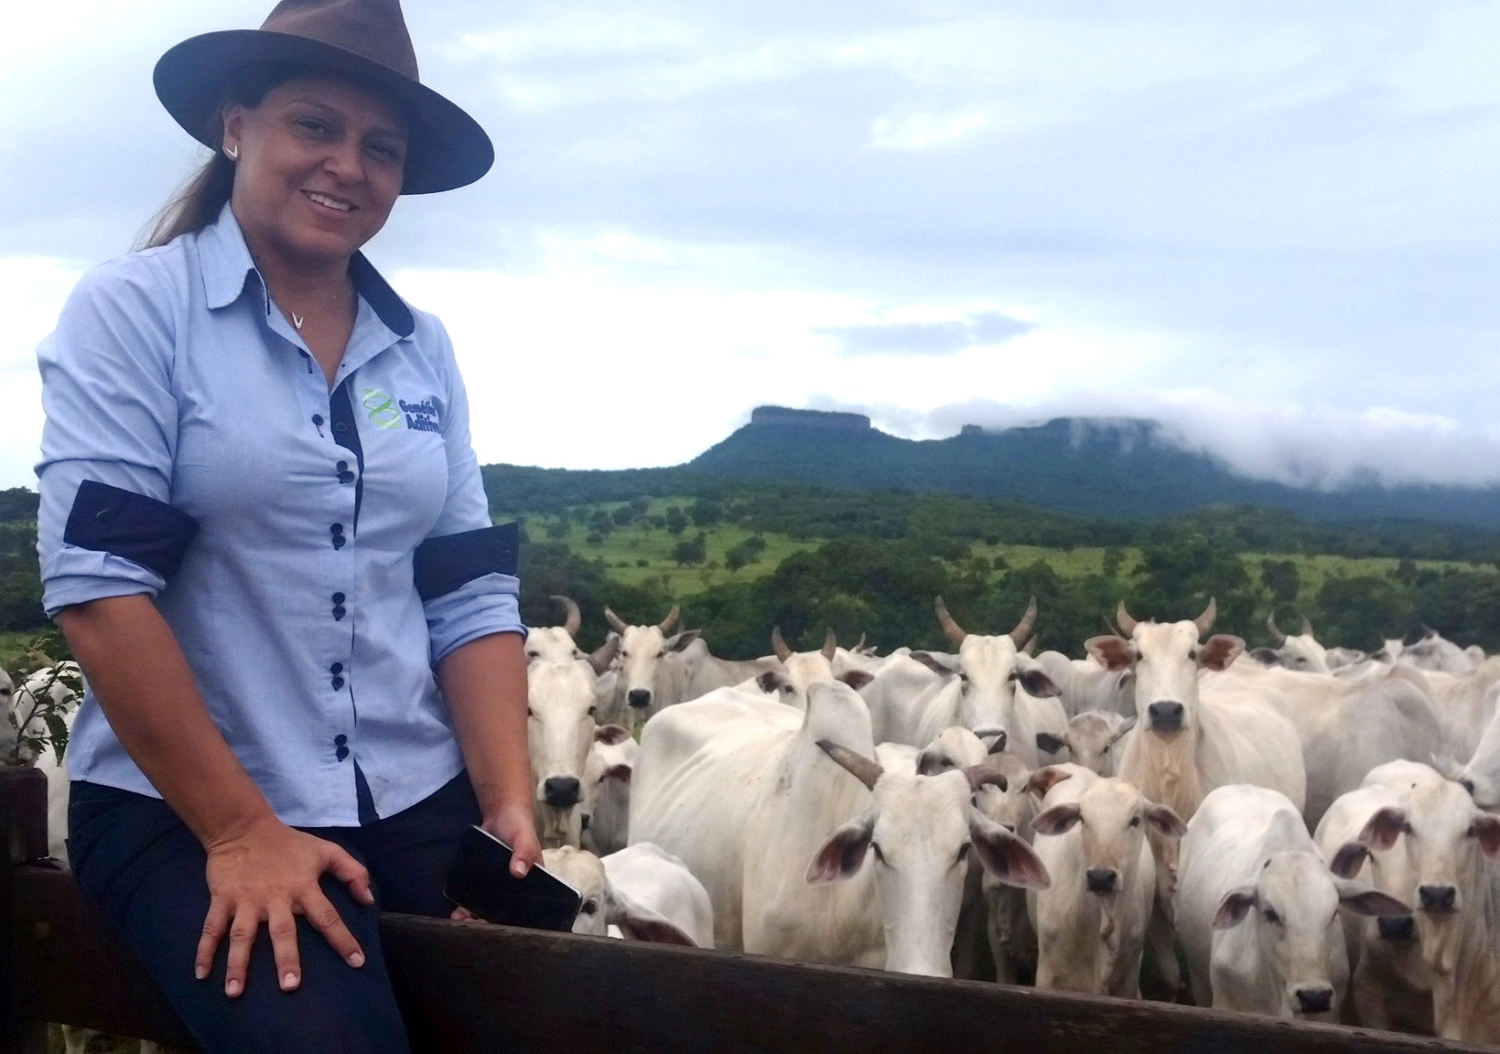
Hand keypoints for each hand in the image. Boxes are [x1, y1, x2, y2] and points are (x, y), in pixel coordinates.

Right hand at [196, 815, 373, 996]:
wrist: (243, 827)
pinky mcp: (222, 899)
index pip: (327, 916)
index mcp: (303, 886)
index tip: (357, 962)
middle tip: (291, 987)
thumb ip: (353, 871)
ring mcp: (246, 900)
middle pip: (282, 932)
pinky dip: (204, 951)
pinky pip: (212, 928)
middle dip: (287, 959)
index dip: (343, 939)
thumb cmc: (289, 843)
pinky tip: (201, 974)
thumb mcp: (326, 851)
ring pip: (242, 936)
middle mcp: (275, 897)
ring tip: (235, 992)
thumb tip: (368, 899)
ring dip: (238, 964)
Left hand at [447, 806, 542, 921]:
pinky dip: (469, 905)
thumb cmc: (519, 826)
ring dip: (475, 917)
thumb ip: (524, 852)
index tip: (495, 927)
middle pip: (504, 913)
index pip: (524, 909)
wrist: (501, 814)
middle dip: (487, 922)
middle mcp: (517, 889)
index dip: (511, 921)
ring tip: (460, 919)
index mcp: (532, 883)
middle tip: (470, 924)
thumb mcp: (524, 837)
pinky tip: (458, 910)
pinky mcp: (485, 881)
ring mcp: (500, 886)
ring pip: (489, 908)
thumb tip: (519, 872)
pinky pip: (478, 897)